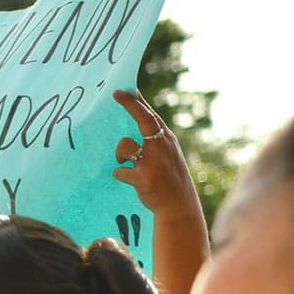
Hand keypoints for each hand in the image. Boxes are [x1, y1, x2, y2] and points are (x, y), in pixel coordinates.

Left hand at [112, 90, 199, 222]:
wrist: (178, 204)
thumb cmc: (168, 176)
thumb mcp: (166, 153)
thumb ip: (153, 138)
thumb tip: (140, 118)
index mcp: (166, 140)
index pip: (150, 115)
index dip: (136, 102)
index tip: (124, 89)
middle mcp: (161, 147)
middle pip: (143, 120)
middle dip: (130, 105)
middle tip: (115, 93)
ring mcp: (153, 161)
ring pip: (123, 147)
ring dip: (120, 155)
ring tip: (130, 164)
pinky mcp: (143, 178)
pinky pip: (120, 171)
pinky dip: (122, 175)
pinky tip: (132, 180)